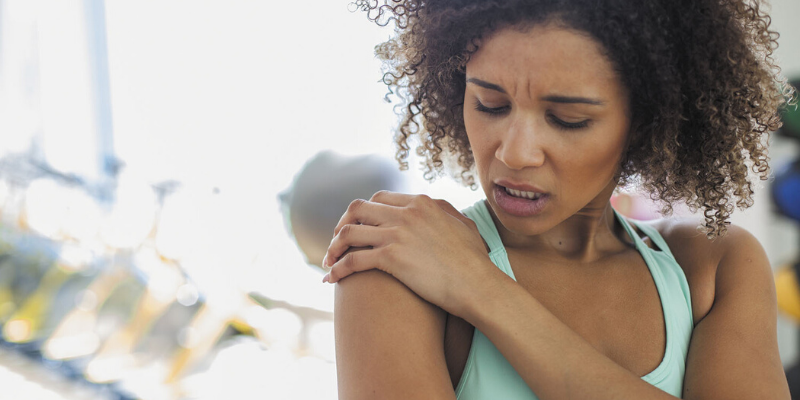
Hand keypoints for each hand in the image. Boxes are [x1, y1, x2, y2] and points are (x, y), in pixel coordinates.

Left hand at [322, 191, 492, 316]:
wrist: (478, 285)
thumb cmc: (475, 261)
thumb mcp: (463, 224)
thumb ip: (445, 211)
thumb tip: (436, 207)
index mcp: (420, 202)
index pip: (379, 198)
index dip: (363, 212)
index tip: (357, 226)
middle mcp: (405, 213)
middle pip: (357, 209)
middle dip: (342, 225)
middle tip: (336, 243)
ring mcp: (397, 234)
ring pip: (349, 233)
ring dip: (333, 247)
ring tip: (328, 262)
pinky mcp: (391, 258)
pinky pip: (352, 260)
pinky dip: (337, 269)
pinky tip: (331, 279)